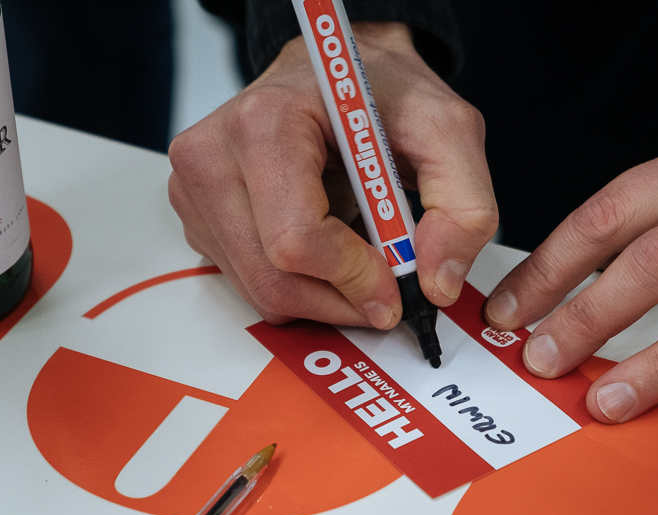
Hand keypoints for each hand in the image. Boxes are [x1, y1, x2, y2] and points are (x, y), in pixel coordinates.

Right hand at [168, 23, 496, 327]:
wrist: (330, 71)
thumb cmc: (377, 92)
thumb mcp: (447, 130)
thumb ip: (463, 206)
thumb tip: (437, 283)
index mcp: (264, 124)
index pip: (297, 240)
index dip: (353, 278)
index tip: (394, 284)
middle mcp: (211, 156)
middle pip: (274, 280)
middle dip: (341, 300)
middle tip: (383, 287)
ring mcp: (194, 190)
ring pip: (260, 292)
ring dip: (321, 295)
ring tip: (353, 250)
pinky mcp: (195, 216)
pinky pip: (248, 283)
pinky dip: (297, 284)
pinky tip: (320, 244)